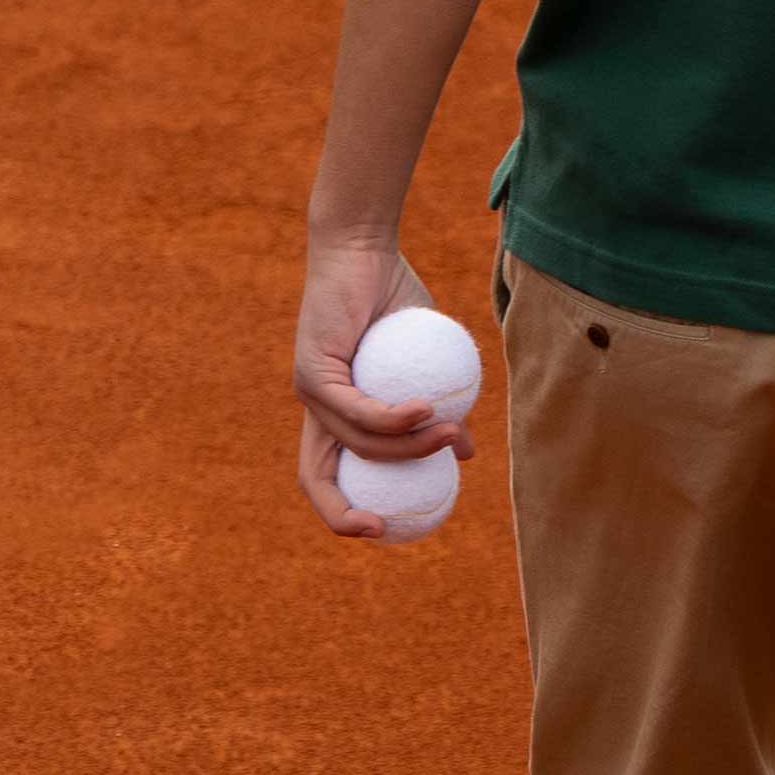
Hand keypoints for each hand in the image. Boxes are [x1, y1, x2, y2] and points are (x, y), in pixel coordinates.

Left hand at [293, 236, 475, 540]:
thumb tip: (464, 452)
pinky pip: (357, 408)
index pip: (332, 477)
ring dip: (407, 447)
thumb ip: (439, 407)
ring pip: (356, 442)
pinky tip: (427, 410)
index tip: (395, 527)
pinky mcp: (312, 370)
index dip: (352, 511)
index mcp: (335, 414)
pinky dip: (394, 417)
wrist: (363, 247)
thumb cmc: (395, 296)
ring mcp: (310, 391)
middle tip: (390, 525)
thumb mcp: (427, 361)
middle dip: (344, 516)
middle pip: (315, 480)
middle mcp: (315, 409)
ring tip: (451, 433)